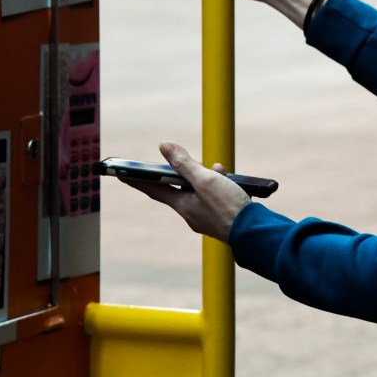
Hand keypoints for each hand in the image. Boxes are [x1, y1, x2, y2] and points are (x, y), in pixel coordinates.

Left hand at [119, 141, 249, 241]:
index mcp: (182, 205)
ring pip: (200, 192)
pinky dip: (219, 187)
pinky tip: (231, 183)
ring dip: (208, 179)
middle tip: (190, 163)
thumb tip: (164, 146)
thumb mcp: (205, 179)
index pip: (153, 188)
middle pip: (180, 188)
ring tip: (220, 172)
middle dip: (186, 173)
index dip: (138, 179)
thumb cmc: (228, 206)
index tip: (122, 174)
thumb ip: (185, 163)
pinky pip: (214, 199)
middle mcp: (191, 214)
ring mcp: (206, 218)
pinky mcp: (221, 219)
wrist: (253, 231)